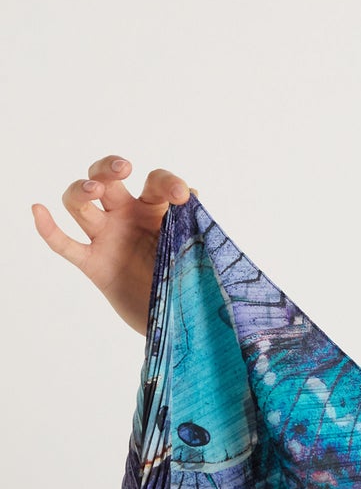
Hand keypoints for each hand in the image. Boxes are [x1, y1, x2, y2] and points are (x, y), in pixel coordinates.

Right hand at [31, 156, 192, 335]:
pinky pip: (64, 245)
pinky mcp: (93, 264)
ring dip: (80, 191)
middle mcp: (125, 217)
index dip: (166, 182)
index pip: (154, 182)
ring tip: (93, 192)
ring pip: (79, 203)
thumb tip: (193, 192)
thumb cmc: (186, 279)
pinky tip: (38, 210)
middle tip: (123, 169)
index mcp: (153, 209)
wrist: (176, 320)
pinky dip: (48, 229)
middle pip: (105, 178)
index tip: (182, 196)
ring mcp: (106, 238)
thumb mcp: (195, 251)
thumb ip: (193, 225)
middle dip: (108, 168)